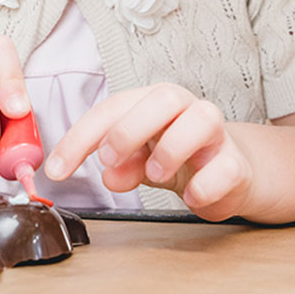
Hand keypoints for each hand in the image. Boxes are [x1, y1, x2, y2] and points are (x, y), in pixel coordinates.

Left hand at [44, 83, 253, 220]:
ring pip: (203, 118)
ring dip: (171, 149)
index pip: (114, 107)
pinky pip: (226, 167)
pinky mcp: (236, 163)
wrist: (229, 172)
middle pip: (164, 97)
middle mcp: (187, 109)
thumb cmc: (179, 157)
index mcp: (154, 104)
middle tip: (108, 160)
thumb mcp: (140, 160)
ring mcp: (216, 134)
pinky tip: (191, 196)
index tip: (57, 169)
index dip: (82, 137)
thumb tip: (110, 174)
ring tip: (155, 175)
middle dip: (129, 129)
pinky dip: (204, 186)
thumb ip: (122, 164)